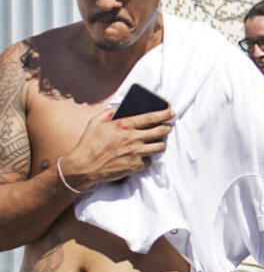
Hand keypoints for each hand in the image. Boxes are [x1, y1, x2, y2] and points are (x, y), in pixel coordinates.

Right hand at [58, 107, 173, 189]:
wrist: (83, 166)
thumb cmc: (89, 142)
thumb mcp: (97, 121)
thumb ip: (112, 112)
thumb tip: (124, 105)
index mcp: (125, 125)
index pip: (151, 117)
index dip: (164, 114)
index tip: (171, 112)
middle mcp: (133, 138)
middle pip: (161, 131)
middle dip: (167, 128)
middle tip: (167, 127)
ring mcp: (136, 152)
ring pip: (160, 146)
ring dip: (160, 143)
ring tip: (157, 142)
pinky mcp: (135, 166)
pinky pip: (150, 161)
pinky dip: (147, 159)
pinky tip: (142, 156)